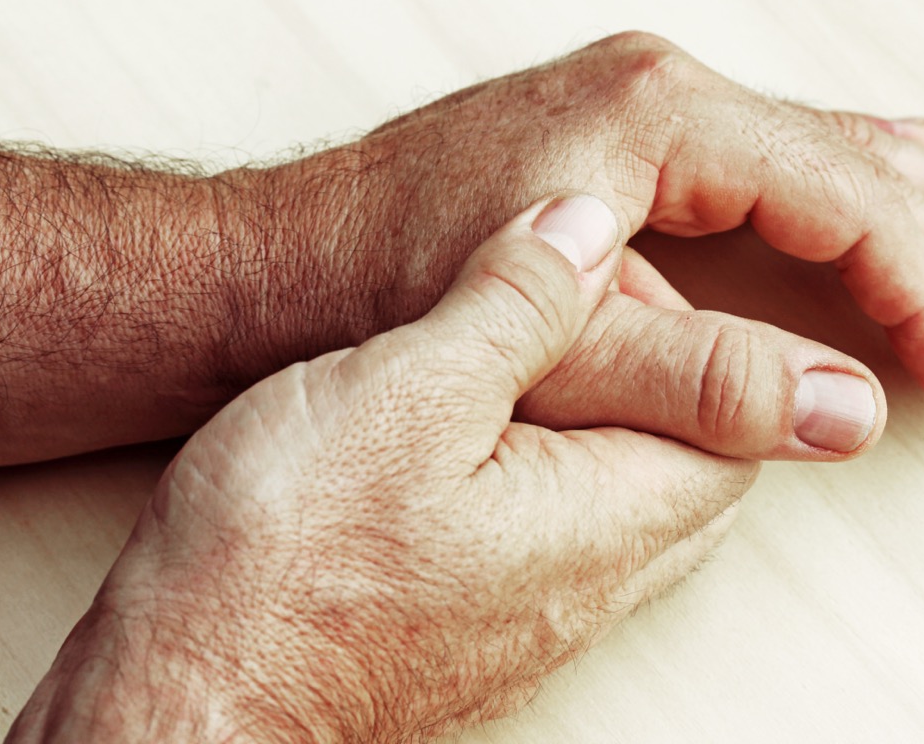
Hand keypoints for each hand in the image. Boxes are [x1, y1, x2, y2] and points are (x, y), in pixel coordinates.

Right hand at [6, 195, 768, 742]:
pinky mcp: (486, 631)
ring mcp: (542, 620)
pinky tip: (470, 442)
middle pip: (691, 460)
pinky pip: (562, 536)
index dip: (686, 332)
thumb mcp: (404, 390)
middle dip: (650, 373)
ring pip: (625, 498)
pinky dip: (547, 472)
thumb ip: (516, 307)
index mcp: (609, 520)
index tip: (599, 284)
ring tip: (503, 365)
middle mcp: (596, 586)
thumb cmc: (281, 561)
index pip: (737, 419)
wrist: (186, 702)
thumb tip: (590, 227)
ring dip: (592, 422)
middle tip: (559, 315)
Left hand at [249, 31, 923, 421]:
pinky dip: (847, 172)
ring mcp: (642, 107)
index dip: (921, 294)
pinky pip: (770, 147)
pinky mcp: (623, 137)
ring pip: (822, 146)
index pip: (838, 205)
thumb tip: (843, 410)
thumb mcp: (555, 346)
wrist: (291, 257)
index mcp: (658, 121)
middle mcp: (660, 92)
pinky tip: (899, 163)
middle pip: (851, 167)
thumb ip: (698, 377)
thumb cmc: (397, 282)